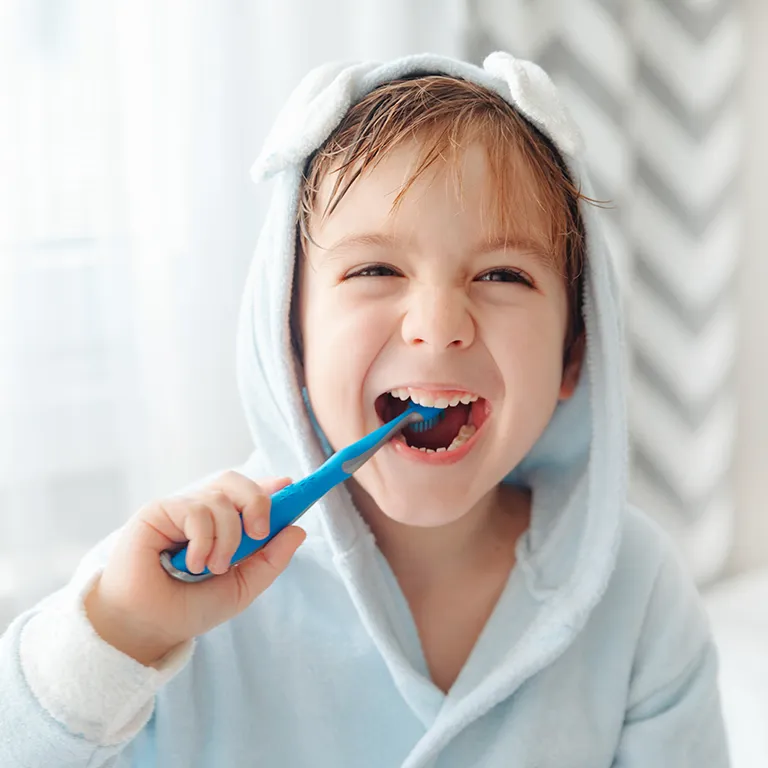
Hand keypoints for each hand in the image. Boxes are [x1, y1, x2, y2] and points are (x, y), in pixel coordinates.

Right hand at [84, 471, 305, 665]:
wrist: (147, 629)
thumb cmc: (189, 608)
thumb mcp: (242, 587)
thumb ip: (271, 560)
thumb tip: (298, 529)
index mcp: (221, 526)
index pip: (247, 493)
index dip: (270, 487)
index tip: (290, 488)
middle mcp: (202, 513)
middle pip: (235, 482)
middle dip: (257, 501)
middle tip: (259, 532)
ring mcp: (179, 510)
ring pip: (220, 499)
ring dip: (227, 537)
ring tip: (213, 568)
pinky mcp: (158, 512)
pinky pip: (196, 510)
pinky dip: (204, 540)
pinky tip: (191, 564)